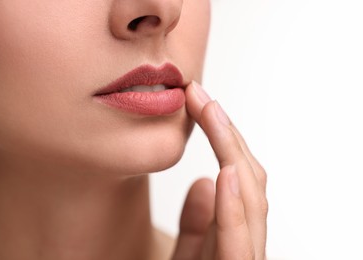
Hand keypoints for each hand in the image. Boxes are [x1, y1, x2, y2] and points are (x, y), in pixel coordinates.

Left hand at [172, 82, 267, 259]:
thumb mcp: (188, 253)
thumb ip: (197, 223)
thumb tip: (206, 181)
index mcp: (232, 233)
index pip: (236, 178)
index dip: (223, 137)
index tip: (199, 102)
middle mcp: (244, 242)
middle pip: (247, 181)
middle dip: (226, 135)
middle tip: (199, 95)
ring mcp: (244, 258)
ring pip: (251, 203)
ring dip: (232, 154)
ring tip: (213, 115)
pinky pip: (238, 244)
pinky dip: (233, 208)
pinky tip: (225, 172)